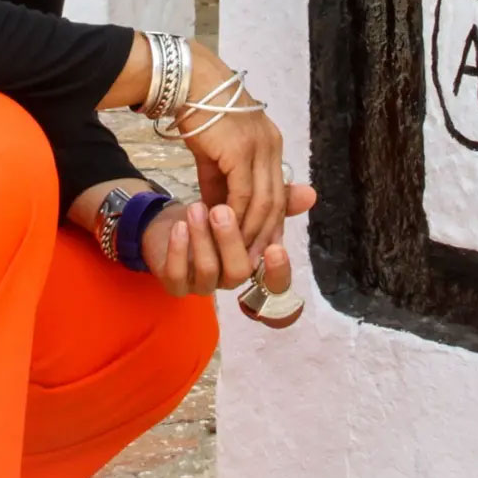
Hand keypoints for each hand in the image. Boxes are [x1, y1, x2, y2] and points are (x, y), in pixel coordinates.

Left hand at [143, 185, 317, 296]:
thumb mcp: (241, 201)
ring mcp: (201, 284)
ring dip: (203, 238)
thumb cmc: (209, 215)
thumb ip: (274, 201)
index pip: (274, 283)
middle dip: (231, 241)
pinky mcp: (174, 284)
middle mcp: (229, 279)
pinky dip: (179, 250)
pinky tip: (179, 227)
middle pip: (240, 272)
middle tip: (221, 209)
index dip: (278, 271)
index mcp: (250, 263)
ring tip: (196, 208)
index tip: (277, 248)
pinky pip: (177, 276)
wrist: (167, 224)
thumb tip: (311, 193)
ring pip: (209, 272)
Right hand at [175, 40, 291, 261]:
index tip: (258, 247)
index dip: (270, 223)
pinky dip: (237, 217)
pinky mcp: (241, 151)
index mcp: (270, 143)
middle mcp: (272, 145)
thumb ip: (221, 181)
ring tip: (236, 252)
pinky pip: (244, 195)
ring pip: (263, 202)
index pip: (278, 192)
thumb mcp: (214, 153)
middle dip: (264, 234)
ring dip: (250, 231)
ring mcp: (260, 147)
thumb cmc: (199, 112)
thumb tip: (219, 210)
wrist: (187, 81)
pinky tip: (224, 231)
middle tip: (250, 260)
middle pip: (276, 201)